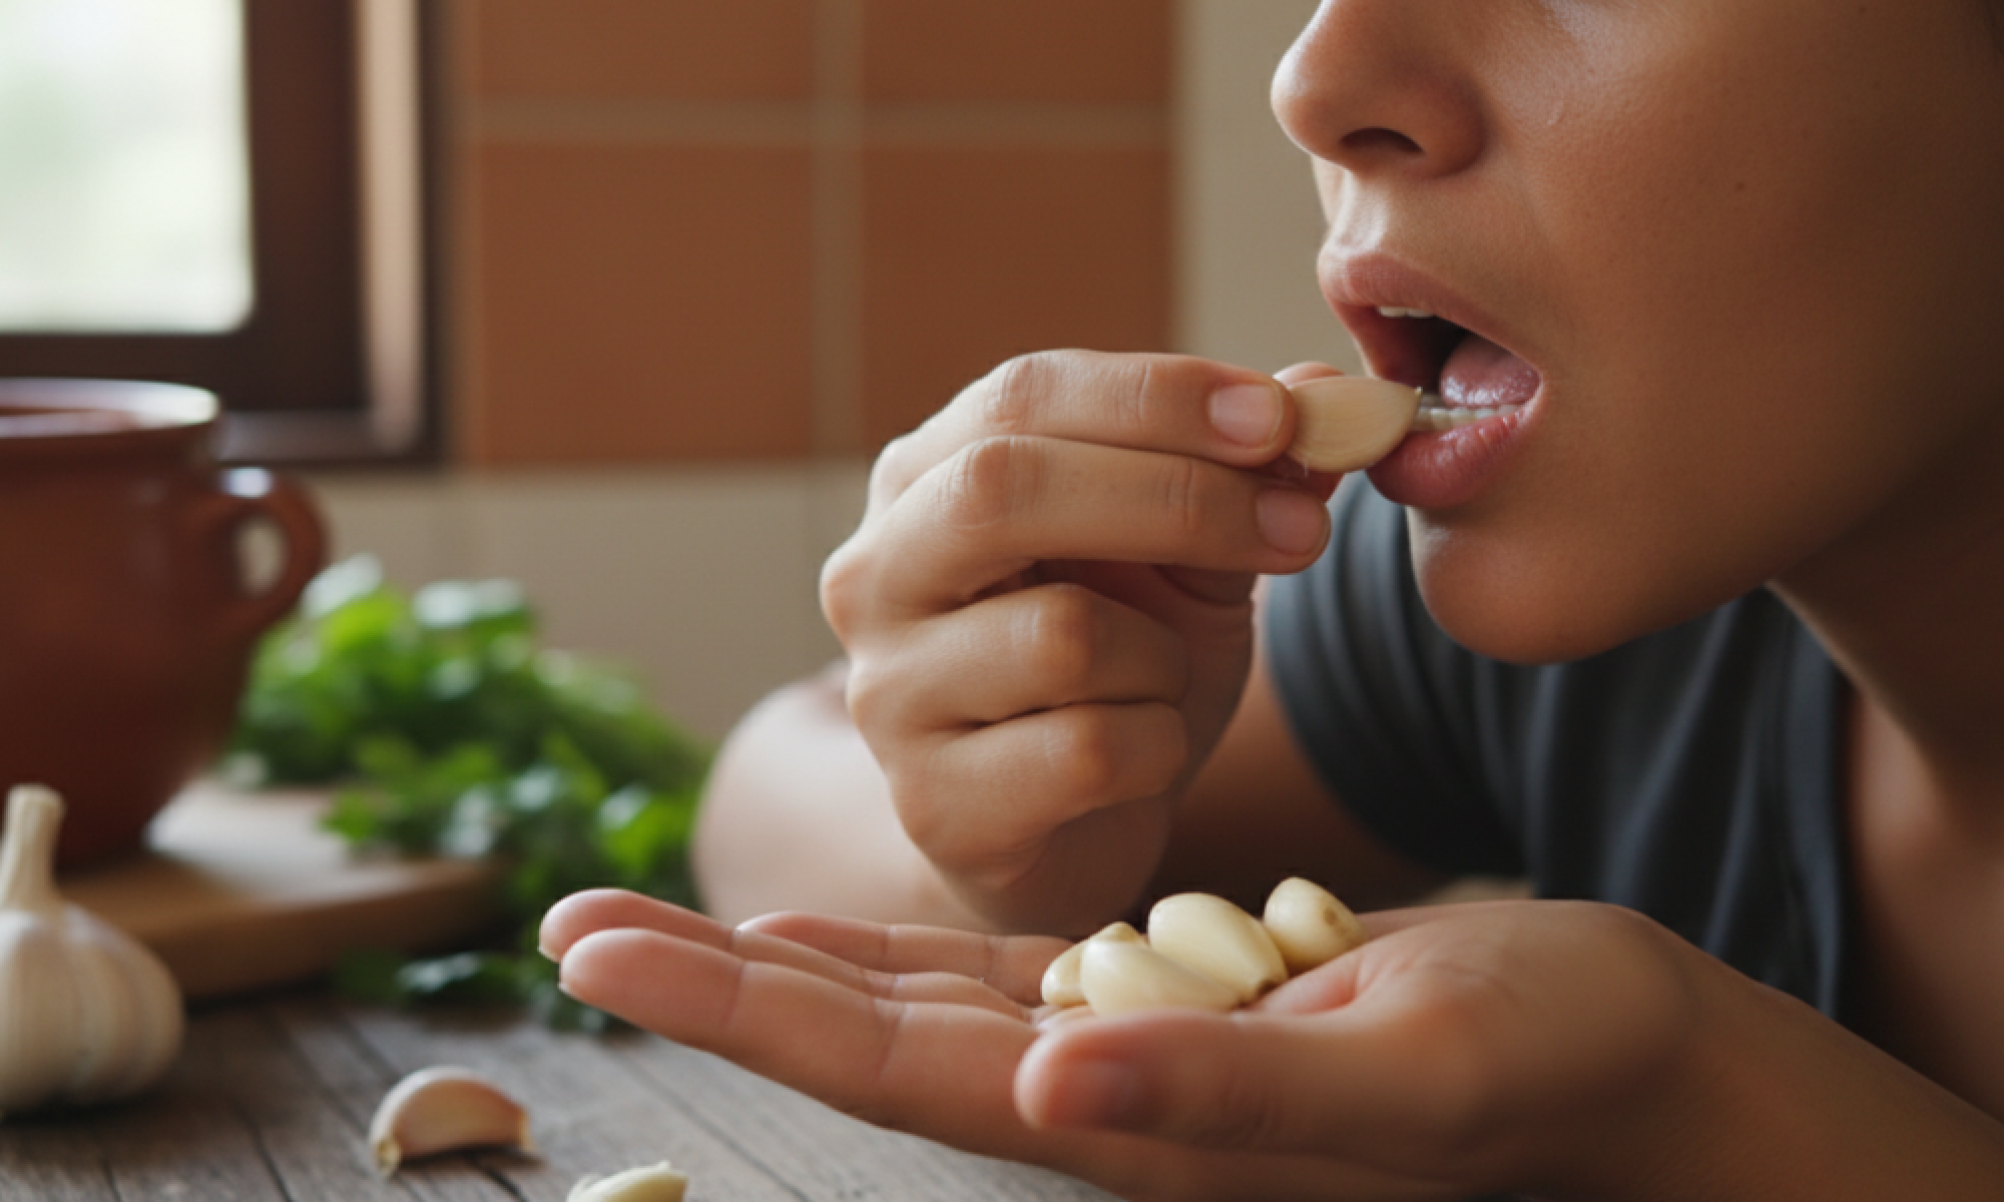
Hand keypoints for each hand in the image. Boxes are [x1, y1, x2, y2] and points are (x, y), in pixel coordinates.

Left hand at [541, 889, 1730, 1201]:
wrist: (1618, 1059)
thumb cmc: (1537, 1064)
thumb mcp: (1399, 1072)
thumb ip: (1225, 1095)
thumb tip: (1054, 1078)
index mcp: (1133, 1126)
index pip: (897, 1071)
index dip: (747, 1010)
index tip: (603, 948)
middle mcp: (1105, 1102)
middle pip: (871, 1039)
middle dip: (723, 982)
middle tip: (573, 920)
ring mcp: (1131, 1056)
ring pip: (919, 1009)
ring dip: (789, 966)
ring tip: (669, 920)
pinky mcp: (1174, 1008)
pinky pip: (1004, 977)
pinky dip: (906, 952)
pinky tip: (842, 934)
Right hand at [821, 352, 1340, 931]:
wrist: (1064, 830)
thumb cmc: (1115, 670)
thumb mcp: (1185, 556)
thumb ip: (1243, 475)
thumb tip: (1329, 393)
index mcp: (925, 480)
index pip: (1023, 396)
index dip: (1157, 396)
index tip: (1281, 417)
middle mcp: (878, 574)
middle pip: (1004, 489)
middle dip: (1175, 498)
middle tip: (1297, 526)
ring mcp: (891, 693)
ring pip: (1063, 636)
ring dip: (1164, 658)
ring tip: (1163, 681)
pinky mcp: (936, 804)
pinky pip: (1087, 751)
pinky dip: (1156, 748)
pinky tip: (1139, 757)